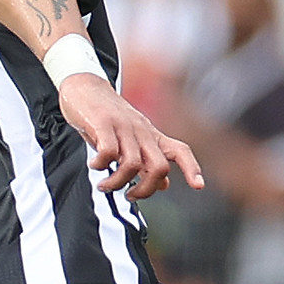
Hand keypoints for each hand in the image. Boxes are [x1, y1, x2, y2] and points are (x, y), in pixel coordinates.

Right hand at [58, 74, 203, 200]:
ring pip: (132, 164)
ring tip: (104, 185)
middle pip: (158, 167)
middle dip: (145, 190)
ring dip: (117, 182)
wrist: (85, 87)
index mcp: (151, 136)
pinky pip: (108, 151)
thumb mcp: (132, 139)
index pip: (180, 151)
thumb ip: (148, 162)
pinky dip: (101, 165)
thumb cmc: (108, 118)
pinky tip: (94, 165)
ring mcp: (123, 127)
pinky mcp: (102, 124)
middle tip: (128, 195)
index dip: (191, 168)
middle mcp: (142, 132)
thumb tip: (164, 186)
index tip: (199, 186)